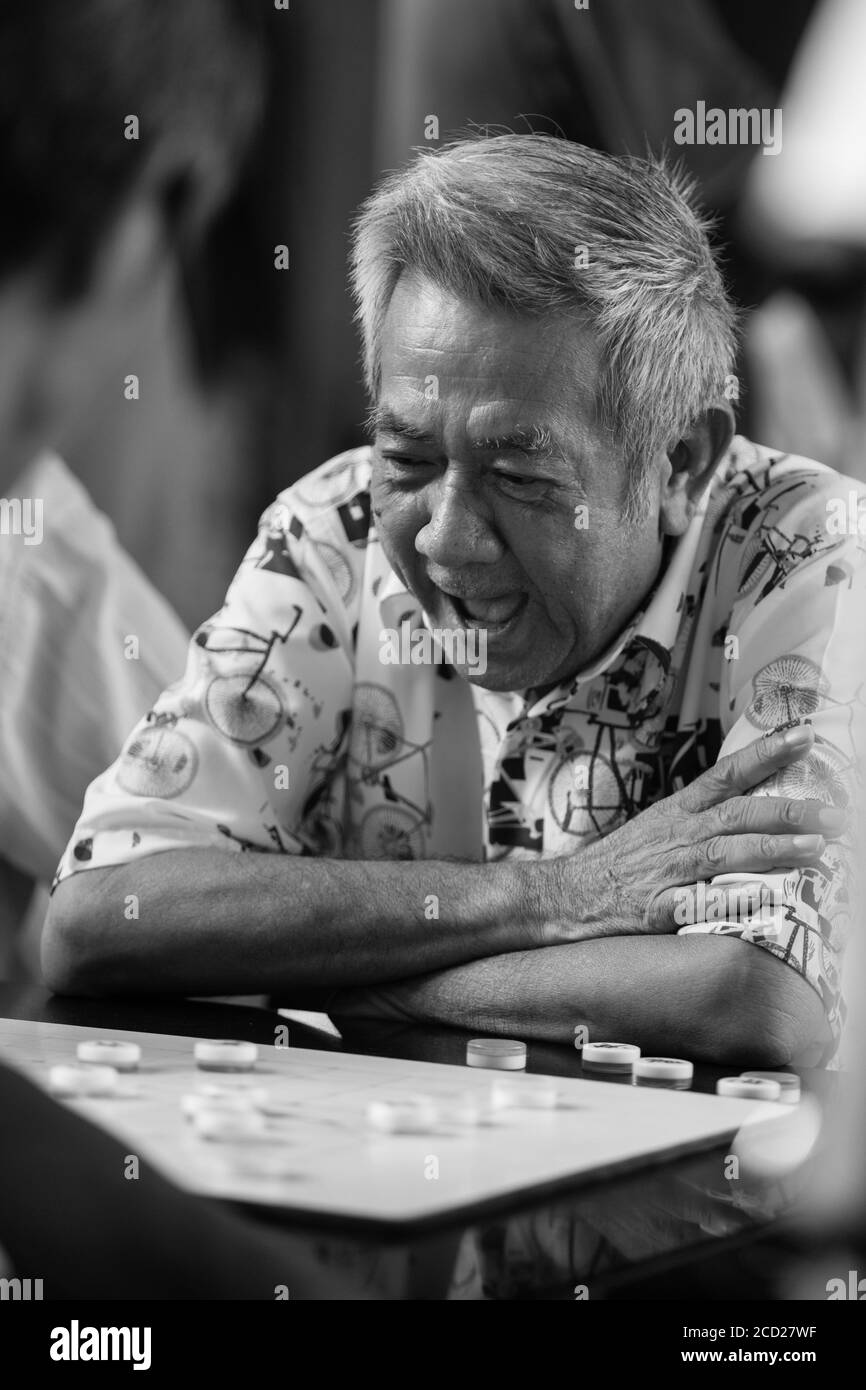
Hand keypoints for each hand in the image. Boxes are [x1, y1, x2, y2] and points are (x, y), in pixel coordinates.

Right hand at [545, 725, 845, 940]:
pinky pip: (703, 904)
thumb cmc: (620, 862)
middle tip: (835, 813)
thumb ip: (702, 816)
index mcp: (679, 810)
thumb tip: (754, 808)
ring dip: (773, 848)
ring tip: (816, 848)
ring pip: (726, 852)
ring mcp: (670, 869)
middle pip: (738, 812)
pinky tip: (769, 901)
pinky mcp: (660, 907)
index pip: (727, 772)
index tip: (805, 735)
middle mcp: (678, 834)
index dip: (766, 753)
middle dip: (789, 810)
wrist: (569, 894)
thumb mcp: (659, 825)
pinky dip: (735, 901)